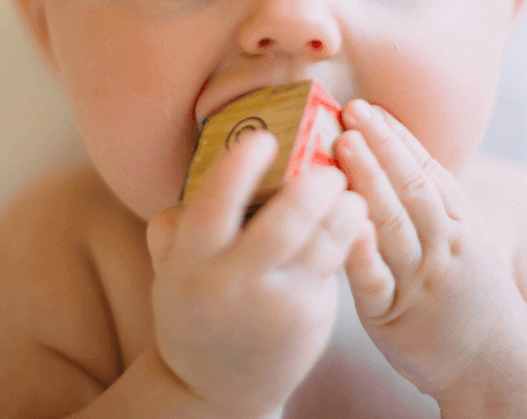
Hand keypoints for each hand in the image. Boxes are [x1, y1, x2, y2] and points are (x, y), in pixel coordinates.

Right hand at [146, 129, 367, 418]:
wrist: (216, 388)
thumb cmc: (196, 309)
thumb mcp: (171, 270)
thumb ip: (175, 226)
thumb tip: (197, 177)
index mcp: (192, 263)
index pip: (214, 206)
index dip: (240, 168)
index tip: (263, 138)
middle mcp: (235, 283)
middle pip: (284, 225)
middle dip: (313, 187)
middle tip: (328, 166)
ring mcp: (278, 304)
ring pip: (323, 244)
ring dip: (345, 210)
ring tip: (350, 191)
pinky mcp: (311, 316)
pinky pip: (336, 264)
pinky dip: (351, 235)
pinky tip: (355, 217)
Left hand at [336, 100, 522, 395]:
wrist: (498, 367)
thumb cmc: (471, 296)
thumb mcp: (466, 241)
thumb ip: (436, 203)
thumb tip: (400, 155)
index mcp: (458, 224)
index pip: (428, 170)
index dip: (398, 136)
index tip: (372, 106)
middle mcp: (442, 245)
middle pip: (412, 187)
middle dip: (382, 145)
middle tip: (353, 109)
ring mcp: (419, 279)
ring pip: (393, 223)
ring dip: (369, 179)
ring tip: (344, 143)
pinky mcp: (393, 315)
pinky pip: (375, 280)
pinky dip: (361, 251)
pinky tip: (345, 223)